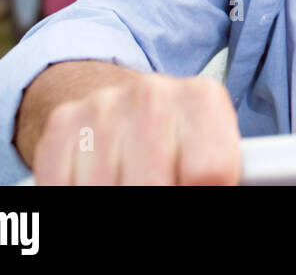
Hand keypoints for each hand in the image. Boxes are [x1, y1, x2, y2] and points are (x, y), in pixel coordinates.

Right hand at [31, 72, 241, 184]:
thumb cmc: (173, 136)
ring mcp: (103, 109)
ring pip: (104, 191)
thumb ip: (215, 169)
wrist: (113, 98)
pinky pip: (63, 189)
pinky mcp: (62, 127)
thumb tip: (233, 184)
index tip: (199, 191)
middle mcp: (152, 96)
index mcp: (202, 99)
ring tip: (133, 184)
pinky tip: (102, 183)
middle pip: (153, 186)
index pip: (210, 172)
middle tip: (166, 188)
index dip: (208, 192)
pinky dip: (77, 196)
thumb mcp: (208, 143)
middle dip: (159, 199)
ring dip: (116, 200)